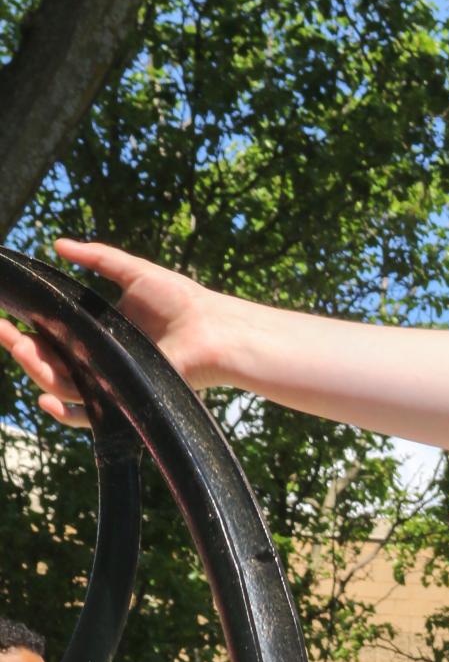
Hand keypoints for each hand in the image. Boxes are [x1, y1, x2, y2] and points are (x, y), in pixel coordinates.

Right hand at [0, 239, 228, 428]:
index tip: (2, 317)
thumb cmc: (182, 302)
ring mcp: (110, 383)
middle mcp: (99, 361)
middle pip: (48, 363)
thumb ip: (98, 258)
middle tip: (3, 331)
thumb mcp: (134, 273)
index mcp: (96, 335)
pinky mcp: (125, 401)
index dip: (23, 331)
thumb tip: (57, 244)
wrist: (214, 330)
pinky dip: (65, 414)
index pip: (50, 337)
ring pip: (62, 386)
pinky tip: (44, 400)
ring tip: (19, 349)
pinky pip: (89, 417)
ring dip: (35, 371)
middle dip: (20, 350)